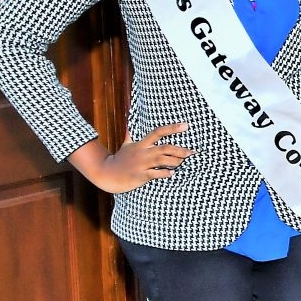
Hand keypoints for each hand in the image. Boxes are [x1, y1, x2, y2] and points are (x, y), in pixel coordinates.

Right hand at [78, 123, 192, 193]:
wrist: (107, 173)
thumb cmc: (119, 160)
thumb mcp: (125, 146)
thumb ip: (130, 136)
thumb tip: (129, 127)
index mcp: (141, 144)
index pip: (158, 132)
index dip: (172, 128)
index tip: (186, 125)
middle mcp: (143, 152)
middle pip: (165, 148)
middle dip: (180, 150)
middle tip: (192, 152)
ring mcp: (142, 164)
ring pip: (162, 160)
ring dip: (175, 161)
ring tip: (183, 162)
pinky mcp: (140, 175)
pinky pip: (155, 174)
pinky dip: (165, 173)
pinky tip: (172, 174)